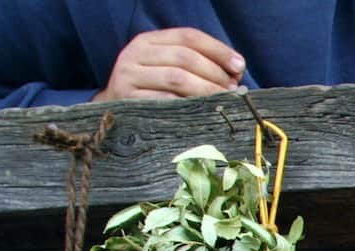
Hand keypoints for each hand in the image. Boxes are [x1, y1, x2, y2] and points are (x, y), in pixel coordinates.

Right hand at [93, 28, 244, 100]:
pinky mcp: (128, 99)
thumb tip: (236, 72)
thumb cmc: (153, 88)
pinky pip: (165, 101)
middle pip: (185, 57)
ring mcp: (128, 76)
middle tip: (233, 88)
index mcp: (148, 40)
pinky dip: (189, 106)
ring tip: (224, 99)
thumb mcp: (169, 66)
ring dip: (207, 89)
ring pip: (177, 78)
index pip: (188, 36)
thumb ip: (198, 62)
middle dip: (215, 73)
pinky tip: (204, 111)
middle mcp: (135, 53)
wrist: (114, 108)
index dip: (218, 50)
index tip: (240, 66)